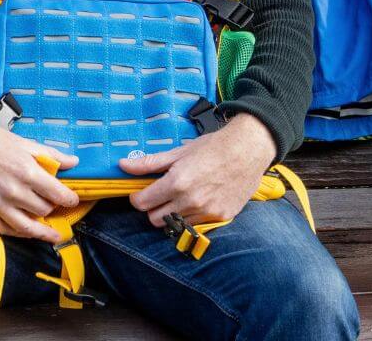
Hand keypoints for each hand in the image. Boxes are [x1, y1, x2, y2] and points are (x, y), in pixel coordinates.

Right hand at [0, 108, 80, 242]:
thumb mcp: (24, 142)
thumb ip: (51, 155)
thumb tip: (74, 162)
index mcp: (26, 171)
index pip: (58, 194)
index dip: (70, 199)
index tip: (73, 200)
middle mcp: (13, 190)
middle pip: (44, 210)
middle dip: (53, 208)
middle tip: (56, 205)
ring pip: (28, 226)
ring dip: (43, 231)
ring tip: (54, 234)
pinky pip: (6, 229)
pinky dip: (19, 233)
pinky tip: (28, 232)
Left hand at [122, 112, 276, 227]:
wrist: (248, 150)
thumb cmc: (213, 147)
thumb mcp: (178, 152)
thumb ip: (149, 163)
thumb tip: (123, 165)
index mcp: (177, 183)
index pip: (142, 203)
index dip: (137, 198)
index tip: (140, 193)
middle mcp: (191, 201)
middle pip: (155, 219)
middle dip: (152, 208)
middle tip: (158, 195)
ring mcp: (207, 211)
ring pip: (176, 224)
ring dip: (172, 213)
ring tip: (179, 196)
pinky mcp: (221, 216)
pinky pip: (196, 223)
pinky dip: (192, 215)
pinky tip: (197, 200)